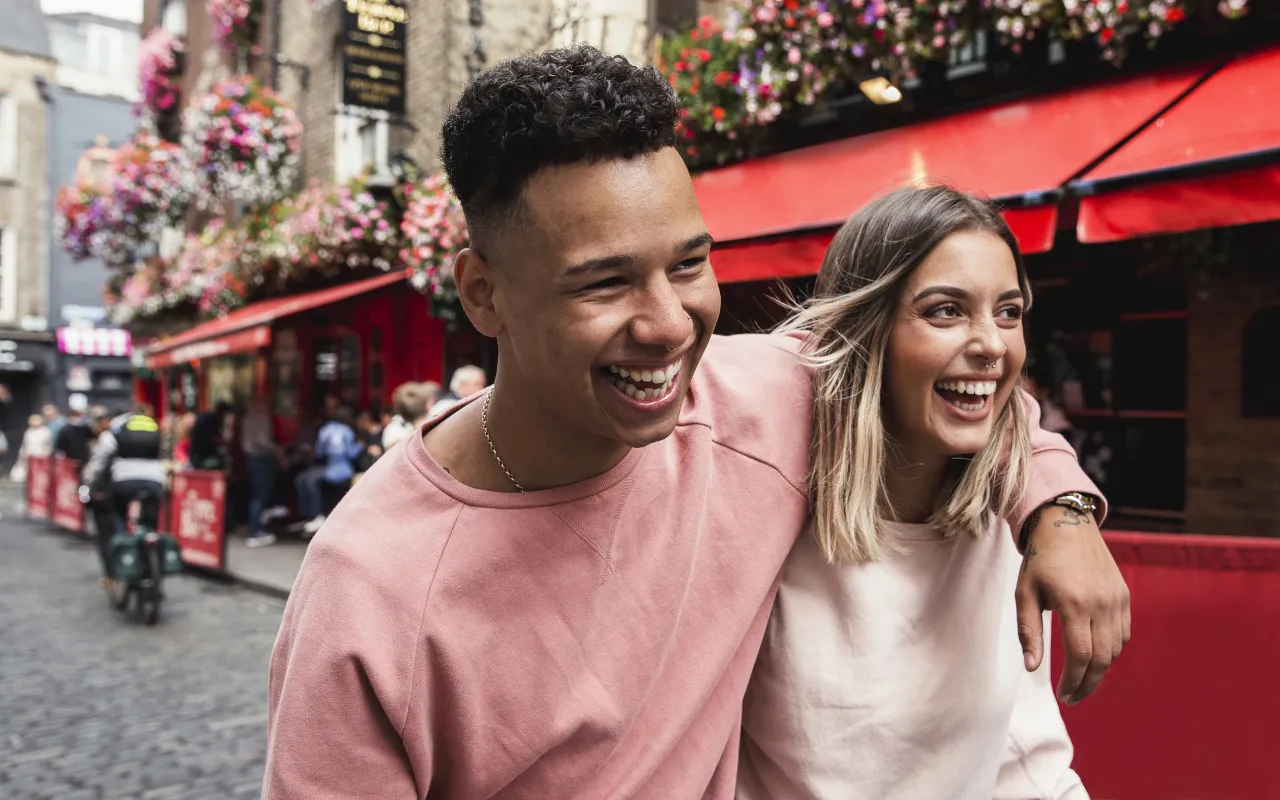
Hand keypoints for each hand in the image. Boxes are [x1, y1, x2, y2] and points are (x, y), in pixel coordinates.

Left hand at [1015, 503, 1130, 704]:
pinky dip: (1112, 651)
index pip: (1081, 656)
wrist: (1066, 525)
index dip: (1073, 681)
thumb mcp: (1025, 593)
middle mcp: (1102, 603)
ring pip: (1116, 649)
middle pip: (1103, 658)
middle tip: (1073, 697)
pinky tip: (1096, 658)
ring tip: (1082, 681)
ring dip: (1101, 670)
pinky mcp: (1124, 595)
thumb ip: (1028, 631)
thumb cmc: (1040, 560)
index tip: (1063, 695)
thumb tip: (1031, 668)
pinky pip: (1123, 633)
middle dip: (1088, 684)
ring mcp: (1117, 599)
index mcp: (1075, 603)